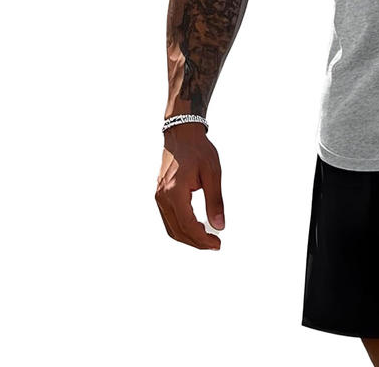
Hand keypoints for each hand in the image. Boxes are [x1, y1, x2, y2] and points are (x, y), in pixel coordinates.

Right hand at [155, 122, 223, 249]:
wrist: (182, 134)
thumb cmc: (199, 151)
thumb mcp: (213, 173)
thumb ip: (215, 201)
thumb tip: (220, 226)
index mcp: (174, 192)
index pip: (187, 225)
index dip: (202, 239)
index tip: (218, 243)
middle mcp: (162, 197)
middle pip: (177, 231)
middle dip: (196, 242)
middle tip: (215, 245)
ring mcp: (158, 197)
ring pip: (171, 228)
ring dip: (188, 238)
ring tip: (207, 239)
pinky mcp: (160, 195)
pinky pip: (169, 219)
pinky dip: (181, 228)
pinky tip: (196, 228)